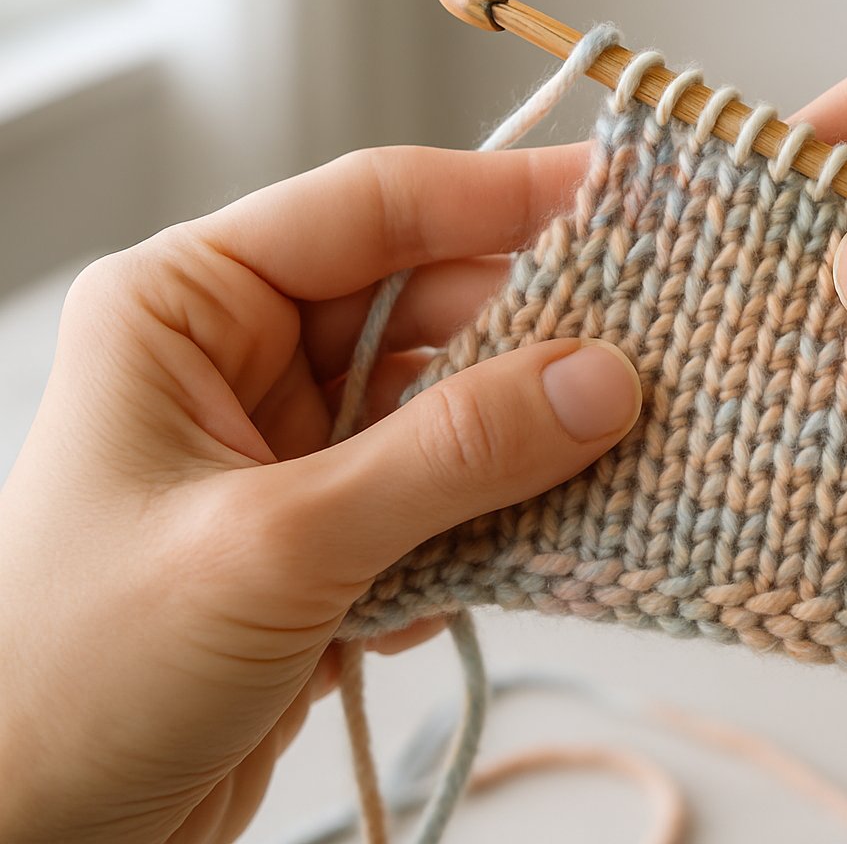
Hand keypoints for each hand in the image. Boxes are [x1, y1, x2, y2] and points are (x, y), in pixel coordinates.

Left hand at [0, 144, 641, 841]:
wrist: (30, 837)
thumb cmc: (76, 675)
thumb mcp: (276, 545)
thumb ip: (450, 457)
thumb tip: (602, 380)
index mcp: (189, 308)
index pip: (373, 212)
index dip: (503, 195)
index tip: (623, 196)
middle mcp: (241, 363)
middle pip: (428, 307)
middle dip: (537, 335)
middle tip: (655, 352)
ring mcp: (292, 455)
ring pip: (448, 408)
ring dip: (528, 441)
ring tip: (624, 452)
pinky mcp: (329, 540)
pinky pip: (446, 496)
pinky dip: (499, 521)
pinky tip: (541, 552)